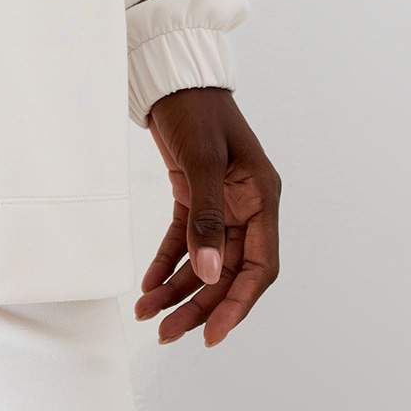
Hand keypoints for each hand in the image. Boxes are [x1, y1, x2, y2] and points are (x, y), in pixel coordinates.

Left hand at [133, 86, 279, 346]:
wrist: (173, 76)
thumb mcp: (201, 162)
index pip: (259, 267)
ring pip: (204, 261)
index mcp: (262, 198)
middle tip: (166, 333)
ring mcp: (222, 203)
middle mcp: (246, 206)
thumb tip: (208, 273)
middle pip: (227, 272)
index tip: (212, 334)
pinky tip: (149, 285)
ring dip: (178, 290)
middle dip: (198, 305)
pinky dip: (167, 264)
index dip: (238, 304)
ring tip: (148, 315)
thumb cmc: (196, 109)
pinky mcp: (194, 195)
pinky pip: (184, 241)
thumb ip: (207, 218)